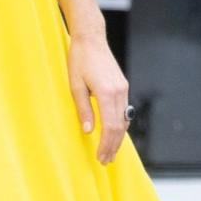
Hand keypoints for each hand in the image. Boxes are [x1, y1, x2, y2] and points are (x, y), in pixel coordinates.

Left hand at [67, 27, 130, 164]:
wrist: (91, 39)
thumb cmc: (79, 60)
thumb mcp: (75, 86)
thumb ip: (83, 109)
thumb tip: (88, 131)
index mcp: (107, 93)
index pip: (110, 127)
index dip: (106, 145)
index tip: (100, 157)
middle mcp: (119, 92)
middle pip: (120, 127)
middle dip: (113, 146)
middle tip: (106, 161)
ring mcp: (123, 89)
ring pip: (125, 120)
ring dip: (118, 138)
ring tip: (110, 152)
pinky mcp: (123, 86)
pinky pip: (124, 111)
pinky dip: (120, 125)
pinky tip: (113, 134)